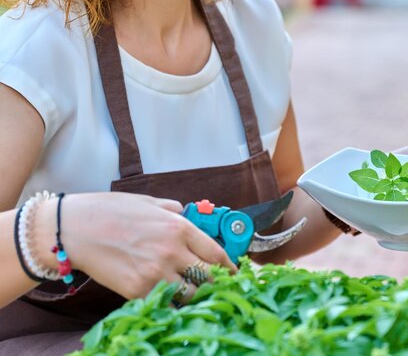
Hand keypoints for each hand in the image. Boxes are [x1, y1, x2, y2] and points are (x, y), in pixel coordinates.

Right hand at [34, 192, 236, 302]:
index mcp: (178, 227)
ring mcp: (155, 274)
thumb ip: (174, 211)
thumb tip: (189, 215)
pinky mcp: (138, 291)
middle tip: (220, 287)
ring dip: (196, 296)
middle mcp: (172, 251)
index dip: (229, 266)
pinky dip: (172, 304)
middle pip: (209, 277)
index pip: (216, 253)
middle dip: (217, 283)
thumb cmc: (109, 212)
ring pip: (191, 295)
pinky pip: (165, 304)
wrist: (73, 230)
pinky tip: (172, 300)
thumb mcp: (149, 203)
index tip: (234, 272)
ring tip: (196, 294)